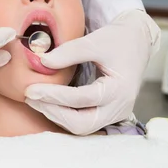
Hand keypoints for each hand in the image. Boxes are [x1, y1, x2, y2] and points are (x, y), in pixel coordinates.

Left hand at [25, 9, 159, 134]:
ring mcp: (116, 114)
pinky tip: (48, 103)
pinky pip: (84, 122)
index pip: (82, 99)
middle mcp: (120, 107)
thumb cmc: (118, 40)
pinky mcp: (108, 113)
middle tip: (31, 97)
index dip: (55, 95)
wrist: (136, 41)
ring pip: (82, 127)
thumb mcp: (94, 41)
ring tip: (35, 99)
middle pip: (82, 123)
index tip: (32, 88)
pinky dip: (65, 115)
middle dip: (53, 112)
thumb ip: (69, 52)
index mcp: (120, 89)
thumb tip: (42, 62)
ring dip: (56, 115)